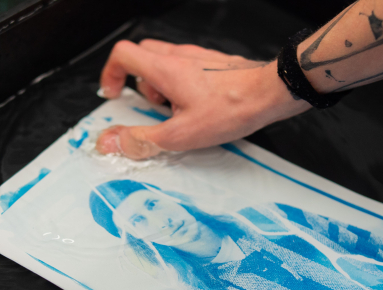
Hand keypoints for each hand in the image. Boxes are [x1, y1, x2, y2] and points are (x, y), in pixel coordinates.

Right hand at [95, 39, 310, 158]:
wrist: (272, 92)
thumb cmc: (232, 108)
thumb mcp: (180, 134)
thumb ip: (143, 139)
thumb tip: (111, 142)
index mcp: (164, 69)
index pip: (122, 54)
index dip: (110, 74)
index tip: (113, 95)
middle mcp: (179, 56)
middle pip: (142, 55)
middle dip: (137, 82)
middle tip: (148, 106)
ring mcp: (198, 57)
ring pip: (165, 61)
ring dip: (161, 84)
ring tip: (176, 111)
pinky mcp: (214, 63)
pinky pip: (187, 67)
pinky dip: (182, 85)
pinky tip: (198, 108)